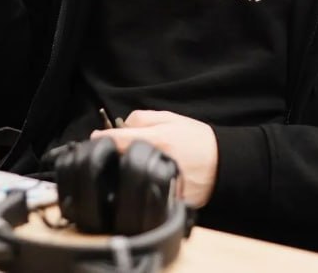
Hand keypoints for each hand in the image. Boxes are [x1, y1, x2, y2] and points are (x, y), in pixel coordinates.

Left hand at [91, 110, 217, 207]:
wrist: (224, 164)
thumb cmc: (196, 139)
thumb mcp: (170, 118)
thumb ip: (143, 118)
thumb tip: (120, 125)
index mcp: (155, 140)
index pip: (115, 140)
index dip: (100, 139)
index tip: (93, 139)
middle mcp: (155, 162)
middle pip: (116, 162)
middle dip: (109, 158)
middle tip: (106, 154)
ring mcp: (160, 183)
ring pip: (126, 181)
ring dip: (120, 174)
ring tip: (122, 168)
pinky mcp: (166, 200)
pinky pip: (142, 194)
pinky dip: (136, 189)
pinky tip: (138, 184)